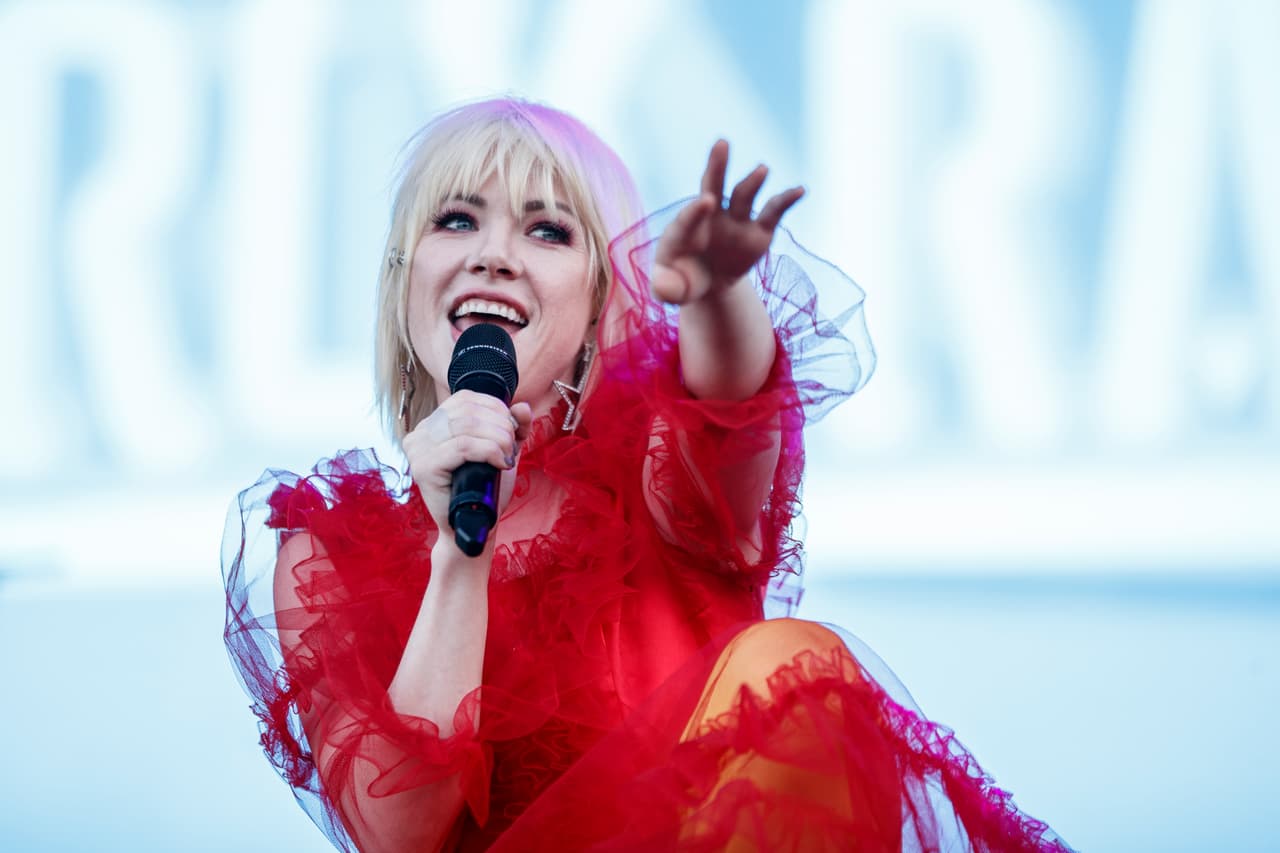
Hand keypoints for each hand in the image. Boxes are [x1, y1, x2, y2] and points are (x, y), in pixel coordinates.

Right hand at [402, 392, 532, 538]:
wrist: (474, 524)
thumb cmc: (485, 488)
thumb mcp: (503, 449)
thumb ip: (514, 426)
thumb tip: (522, 406)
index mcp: (433, 423)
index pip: (465, 398)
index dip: (495, 408)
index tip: (511, 430)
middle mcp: (420, 432)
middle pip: (467, 411)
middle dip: (500, 425)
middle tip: (511, 448)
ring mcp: (418, 449)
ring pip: (466, 426)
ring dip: (498, 439)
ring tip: (507, 457)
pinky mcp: (423, 467)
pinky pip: (462, 446)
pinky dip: (489, 451)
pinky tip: (500, 463)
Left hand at [650, 139, 804, 304]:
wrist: (705, 283)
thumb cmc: (681, 279)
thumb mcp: (669, 287)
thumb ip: (664, 287)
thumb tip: (665, 289)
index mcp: (683, 229)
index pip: (688, 218)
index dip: (695, 210)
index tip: (707, 201)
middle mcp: (710, 217)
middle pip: (712, 185)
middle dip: (716, 166)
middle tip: (721, 144)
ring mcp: (735, 221)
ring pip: (743, 196)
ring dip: (752, 182)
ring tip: (762, 169)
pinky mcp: (758, 231)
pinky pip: (773, 212)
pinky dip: (787, 199)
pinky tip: (801, 189)